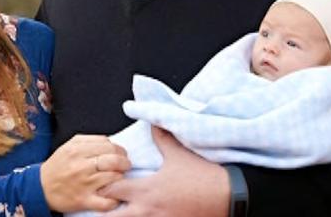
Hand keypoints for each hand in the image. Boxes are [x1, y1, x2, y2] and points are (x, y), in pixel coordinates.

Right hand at [40, 134, 130, 211]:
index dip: (119, 149)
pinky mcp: (84, 200)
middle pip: (113, 159)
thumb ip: (88, 141)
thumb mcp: (68, 146)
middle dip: (124, 162)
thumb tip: (109, 141)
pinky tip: (114, 195)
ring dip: (120, 178)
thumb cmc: (57, 166)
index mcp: (77, 150)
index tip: (120, 154)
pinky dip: (115, 199)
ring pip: (114, 178)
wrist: (40, 187)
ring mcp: (84, 184)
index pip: (108, 145)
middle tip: (125, 165)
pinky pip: (107, 201)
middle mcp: (81, 165)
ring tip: (119, 177)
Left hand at [101, 127, 229, 216]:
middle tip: (104, 205)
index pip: (111, 191)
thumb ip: (161, 139)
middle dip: (106, 212)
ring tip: (122, 211)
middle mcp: (148, 211)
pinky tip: (143, 215)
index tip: (100, 184)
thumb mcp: (179, 154)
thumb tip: (152, 123)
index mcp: (146, 190)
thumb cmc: (202, 175)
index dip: (103, 188)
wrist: (230, 196)